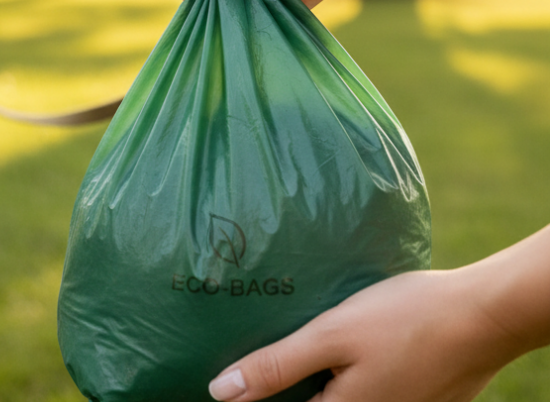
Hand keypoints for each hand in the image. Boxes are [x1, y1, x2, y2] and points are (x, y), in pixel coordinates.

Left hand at [207, 224, 549, 401]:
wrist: (486, 313)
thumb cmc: (406, 320)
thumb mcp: (331, 335)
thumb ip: (276, 366)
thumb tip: (220, 393)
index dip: (258, 394)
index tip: (236, 378)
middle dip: (288, 385)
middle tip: (261, 357)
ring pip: (336, 395)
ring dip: (316, 378)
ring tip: (295, 344)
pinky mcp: (412, 395)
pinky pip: (365, 388)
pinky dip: (345, 370)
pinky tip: (342, 341)